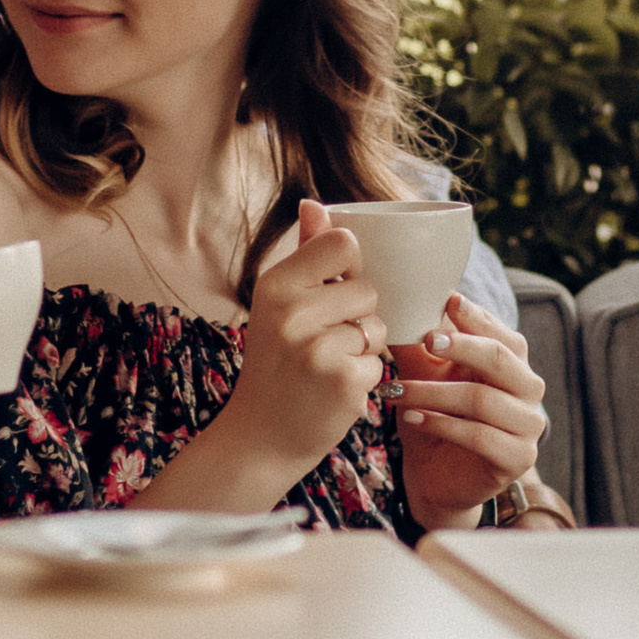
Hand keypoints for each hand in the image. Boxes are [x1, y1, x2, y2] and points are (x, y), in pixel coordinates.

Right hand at [211, 199, 389, 482]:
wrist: (259, 436)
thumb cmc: (277, 364)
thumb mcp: (280, 304)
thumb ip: (306, 253)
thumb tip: (314, 202)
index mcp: (276, 284)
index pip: (343, 243)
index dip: (349, 268)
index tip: (331, 292)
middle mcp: (292, 311)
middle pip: (367, 289)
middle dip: (358, 317)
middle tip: (322, 343)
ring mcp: (316, 347)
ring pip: (377, 326)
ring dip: (363, 349)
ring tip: (327, 365)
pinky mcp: (341, 381)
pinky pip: (379, 364)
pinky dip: (363, 380)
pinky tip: (332, 390)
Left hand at [393, 294, 548, 531]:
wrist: (434, 476)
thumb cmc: (434, 418)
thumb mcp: (424, 376)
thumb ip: (420, 346)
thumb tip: (401, 305)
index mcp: (512, 366)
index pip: (504, 334)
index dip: (478, 317)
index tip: (448, 301)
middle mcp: (528, 392)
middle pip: (502, 359)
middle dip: (462, 346)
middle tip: (426, 339)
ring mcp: (528, 427)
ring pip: (482, 399)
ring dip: (434, 392)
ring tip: (398, 391)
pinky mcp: (518, 459)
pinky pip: (479, 436)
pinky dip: (442, 424)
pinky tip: (413, 418)